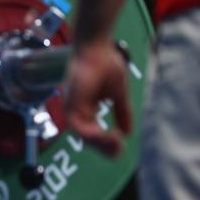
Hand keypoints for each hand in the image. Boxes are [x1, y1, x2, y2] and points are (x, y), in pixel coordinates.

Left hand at [63, 42, 131, 156]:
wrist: (97, 49)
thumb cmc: (106, 65)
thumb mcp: (119, 94)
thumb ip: (122, 113)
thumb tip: (128, 133)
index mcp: (87, 111)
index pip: (95, 135)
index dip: (108, 144)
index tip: (122, 147)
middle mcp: (78, 112)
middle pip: (89, 140)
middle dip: (105, 148)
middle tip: (120, 150)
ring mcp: (72, 109)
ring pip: (84, 137)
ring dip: (101, 143)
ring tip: (117, 144)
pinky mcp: (71, 105)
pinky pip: (79, 127)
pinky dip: (93, 135)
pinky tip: (108, 135)